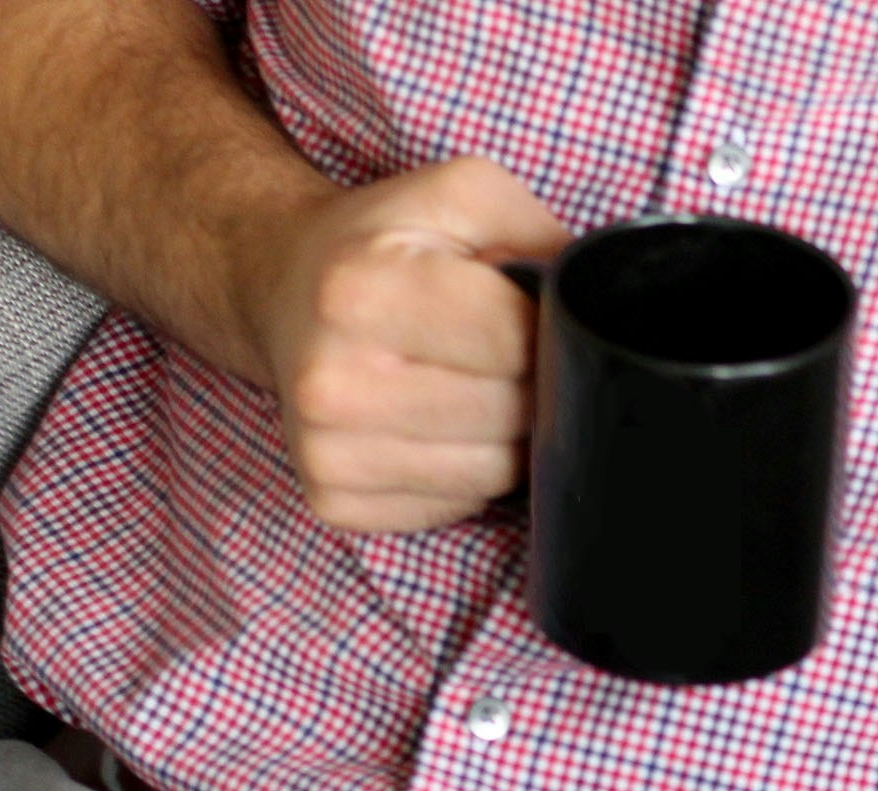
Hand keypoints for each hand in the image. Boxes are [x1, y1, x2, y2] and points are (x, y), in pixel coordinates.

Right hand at [238, 156, 568, 534]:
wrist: (278, 289)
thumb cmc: (384, 244)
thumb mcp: (459, 196)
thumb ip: (538, 231)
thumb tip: (599, 304)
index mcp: (362, 290)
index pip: (516, 342)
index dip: (542, 330)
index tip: (521, 314)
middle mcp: (334, 379)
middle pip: (512, 414)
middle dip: (528, 384)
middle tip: (492, 354)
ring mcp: (328, 449)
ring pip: (494, 473)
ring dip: (503, 435)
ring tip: (464, 386)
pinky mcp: (335, 499)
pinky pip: (456, 507)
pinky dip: (463, 473)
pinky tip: (431, 427)